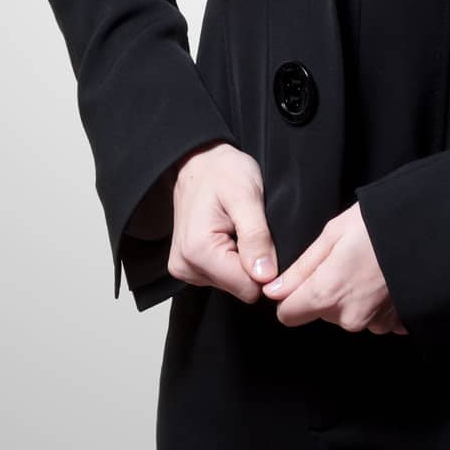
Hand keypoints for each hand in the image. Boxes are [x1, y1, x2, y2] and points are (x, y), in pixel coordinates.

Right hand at [167, 141, 280, 303]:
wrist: (200, 161)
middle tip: (250, 228)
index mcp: (198, 251)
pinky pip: (221, 276)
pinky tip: (228, 233)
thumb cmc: (223, 171)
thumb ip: (256, 237)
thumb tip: (265, 276)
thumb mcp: (247, 196)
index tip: (265, 240)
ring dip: (241, 258)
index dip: (265, 267)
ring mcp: (184, 268)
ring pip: (232, 283)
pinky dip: (231, 257)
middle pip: (238, 288)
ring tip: (237, 227)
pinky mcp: (187, 266)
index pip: (246, 288)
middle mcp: (185, 266)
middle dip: (252, 262)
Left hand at [262, 201, 407, 334]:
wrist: (431, 229)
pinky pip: (374, 316)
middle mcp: (349, 317)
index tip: (306, 276)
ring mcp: (375, 323)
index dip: (292, 295)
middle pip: (320, 312)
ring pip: (347, 314)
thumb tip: (273, 291)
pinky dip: (375, 301)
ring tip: (370, 266)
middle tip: (347, 258)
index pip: (288, 315)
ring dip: (353, 296)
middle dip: (326, 290)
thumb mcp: (333, 233)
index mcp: (327, 294)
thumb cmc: (379, 223)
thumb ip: (301, 268)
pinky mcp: (396, 324)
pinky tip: (385, 278)